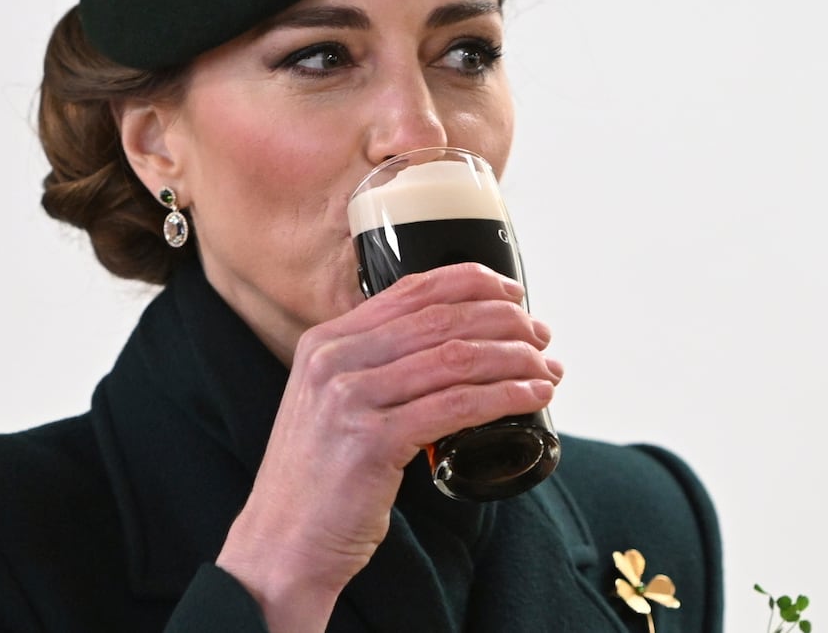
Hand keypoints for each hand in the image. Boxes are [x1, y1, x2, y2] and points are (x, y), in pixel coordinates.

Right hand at [215, 262, 562, 631]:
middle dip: (505, 321)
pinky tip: (531, 398)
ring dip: (514, 358)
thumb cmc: (318, 480)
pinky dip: (504, 397)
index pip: (411, 289)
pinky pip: (456, 406)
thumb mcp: (331, 404)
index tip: (512, 294)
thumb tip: (448, 346)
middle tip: (541, 336)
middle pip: (441, 318)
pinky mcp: (372, 441)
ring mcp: (349, 398)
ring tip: (546, 367)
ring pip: (455, 358)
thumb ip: (371, 368)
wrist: (281, 545)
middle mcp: (334, 359)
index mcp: (325, 341)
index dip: (472, 282)